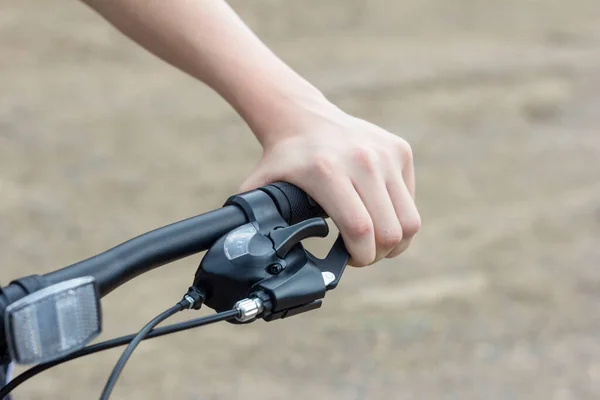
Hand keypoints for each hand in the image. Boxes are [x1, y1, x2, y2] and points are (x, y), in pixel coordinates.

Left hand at [240, 102, 420, 266]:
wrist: (303, 117)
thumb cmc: (284, 160)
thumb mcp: (262, 189)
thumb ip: (253, 221)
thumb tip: (245, 255)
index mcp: (327, 172)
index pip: (360, 229)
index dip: (360, 257)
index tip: (348, 260)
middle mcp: (362, 160)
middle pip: (391, 231)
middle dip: (378, 255)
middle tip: (362, 254)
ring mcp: (386, 154)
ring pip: (409, 221)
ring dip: (395, 242)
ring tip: (375, 241)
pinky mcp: (400, 150)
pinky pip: (410, 200)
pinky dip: (398, 215)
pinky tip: (377, 213)